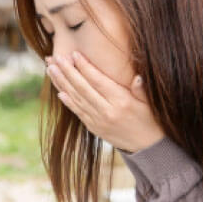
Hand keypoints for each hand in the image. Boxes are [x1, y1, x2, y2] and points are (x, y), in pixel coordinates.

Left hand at [44, 51, 165, 153]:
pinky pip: (78, 112)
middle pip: (82, 88)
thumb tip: (138, 77)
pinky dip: (68, 101)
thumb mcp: (151, 103)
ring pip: (76, 98)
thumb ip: (142, 90)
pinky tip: (59, 91)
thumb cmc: (152, 119)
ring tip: (50, 69)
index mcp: (121, 102)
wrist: (148, 147)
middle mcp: (107, 112)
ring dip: (61, 83)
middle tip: (55, 58)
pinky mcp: (94, 128)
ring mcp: (98, 121)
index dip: (85, 67)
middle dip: (67, 71)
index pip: (98, 81)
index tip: (74, 54)